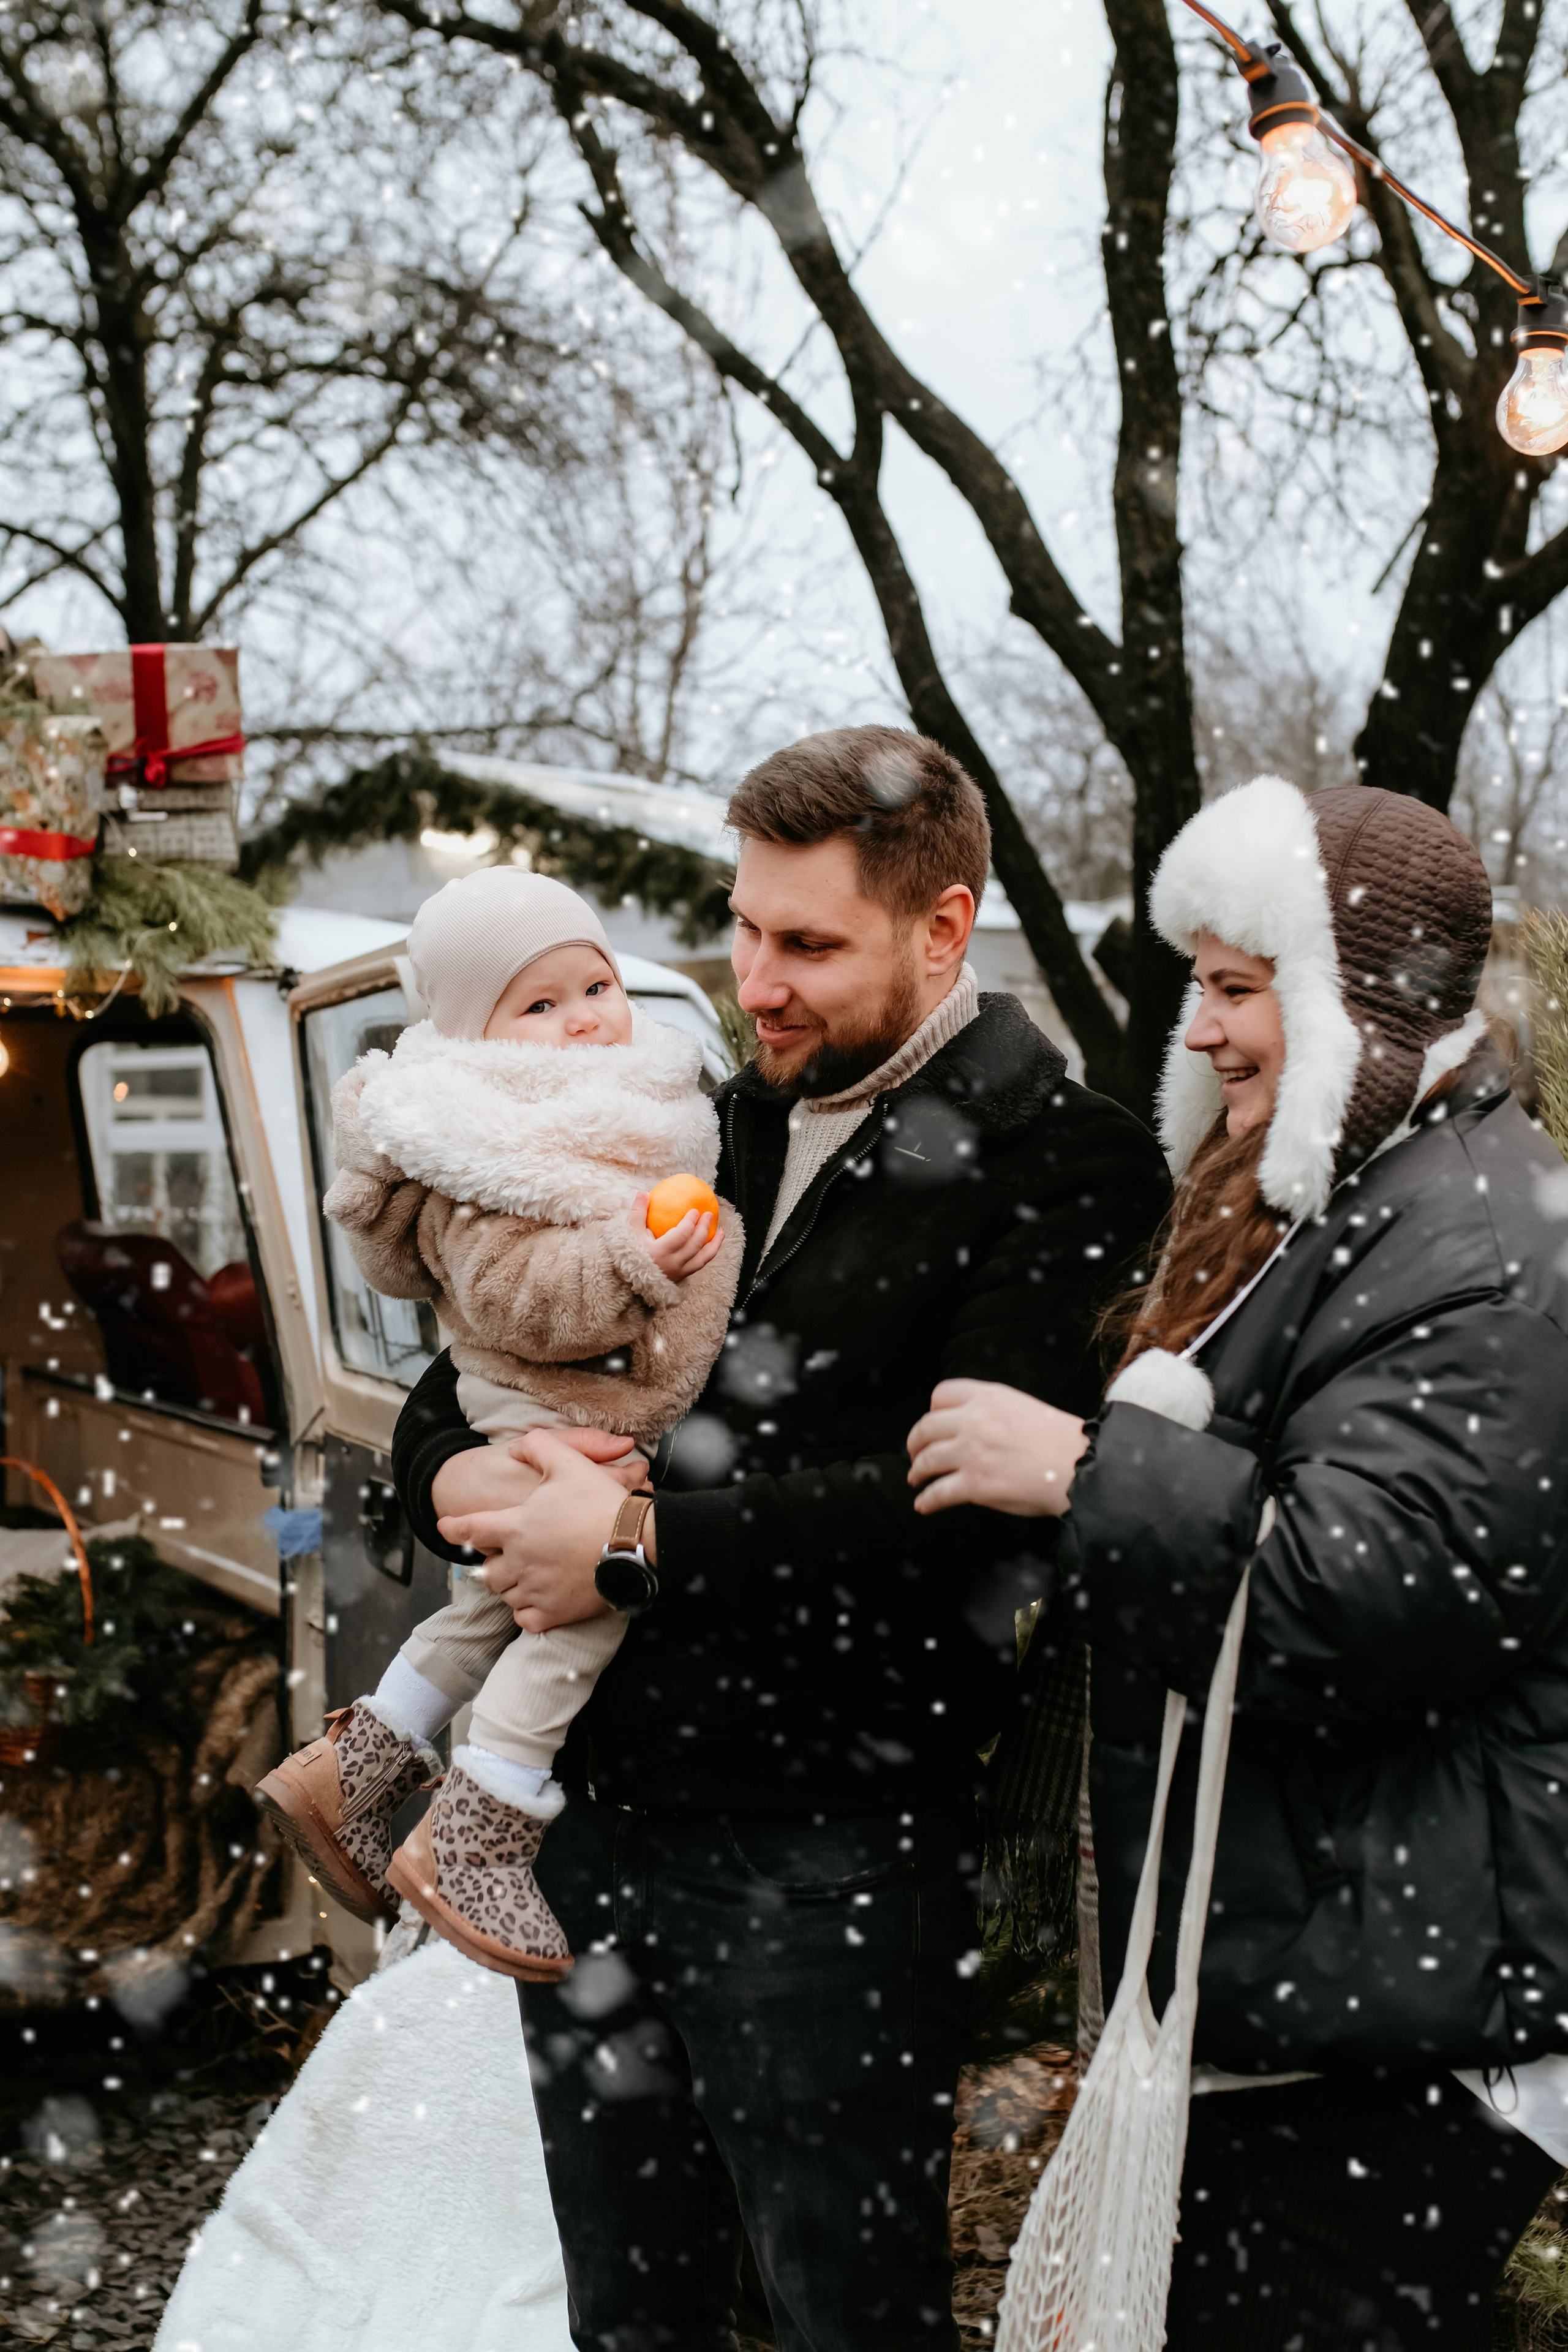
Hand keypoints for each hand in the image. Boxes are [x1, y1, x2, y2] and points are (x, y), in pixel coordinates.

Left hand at [438, 1431, 647, 1631]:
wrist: (635, 1543)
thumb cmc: (601, 1504)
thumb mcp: (569, 1462)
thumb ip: (538, 1447)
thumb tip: (519, 1446)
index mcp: (515, 1527)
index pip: (469, 1530)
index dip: (454, 1528)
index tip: (445, 1528)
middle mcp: (518, 1562)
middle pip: (487, 1570)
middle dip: (493, 1562)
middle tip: (509, 1554)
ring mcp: (534, 1590)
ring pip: (505, 1595)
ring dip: (510, 1585)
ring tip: (527, 1574)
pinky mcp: (553, 1613)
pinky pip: (525, 1619)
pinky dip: (527, 1610)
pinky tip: (538, 1599)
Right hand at [634, 1193, 721, 1282]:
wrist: (629, 1281)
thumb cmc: (628, 1254)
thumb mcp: (630, 1233)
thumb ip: (637, 1213)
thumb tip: (643, 1193)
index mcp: (660, 1252)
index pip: (681, 1235)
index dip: (690, 1222)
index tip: (695, 1210)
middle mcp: (672, 1264)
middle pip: (695, 1245)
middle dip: (704, 1228)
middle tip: (709, 1214)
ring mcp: (679, 1272)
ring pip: (702, 1258)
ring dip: (714, 1244)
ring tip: (721, 1232)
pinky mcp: (682, 1277)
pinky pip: (700, 1265)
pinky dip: (708, 1254)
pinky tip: (713, 1244)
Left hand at [906, 1379, 1088, 1518]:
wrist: (1081, 1466)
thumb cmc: (1060, 1441)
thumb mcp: (1024, 1407)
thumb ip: (993, 1410)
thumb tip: (970, 1426)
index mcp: (988, 1397)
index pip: (941, 1394)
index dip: (932, 1412)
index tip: (932, 1425)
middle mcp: (974, 1420)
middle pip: (925, 1427)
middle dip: (915, 1443)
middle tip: (916, 1454)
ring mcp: (971, 1452)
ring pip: (926, 1460)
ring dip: (916, 1471)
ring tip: (916, 1478)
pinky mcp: (975, 1484)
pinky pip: (938, 1493)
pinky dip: (927, 1500)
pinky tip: (924, 1505)